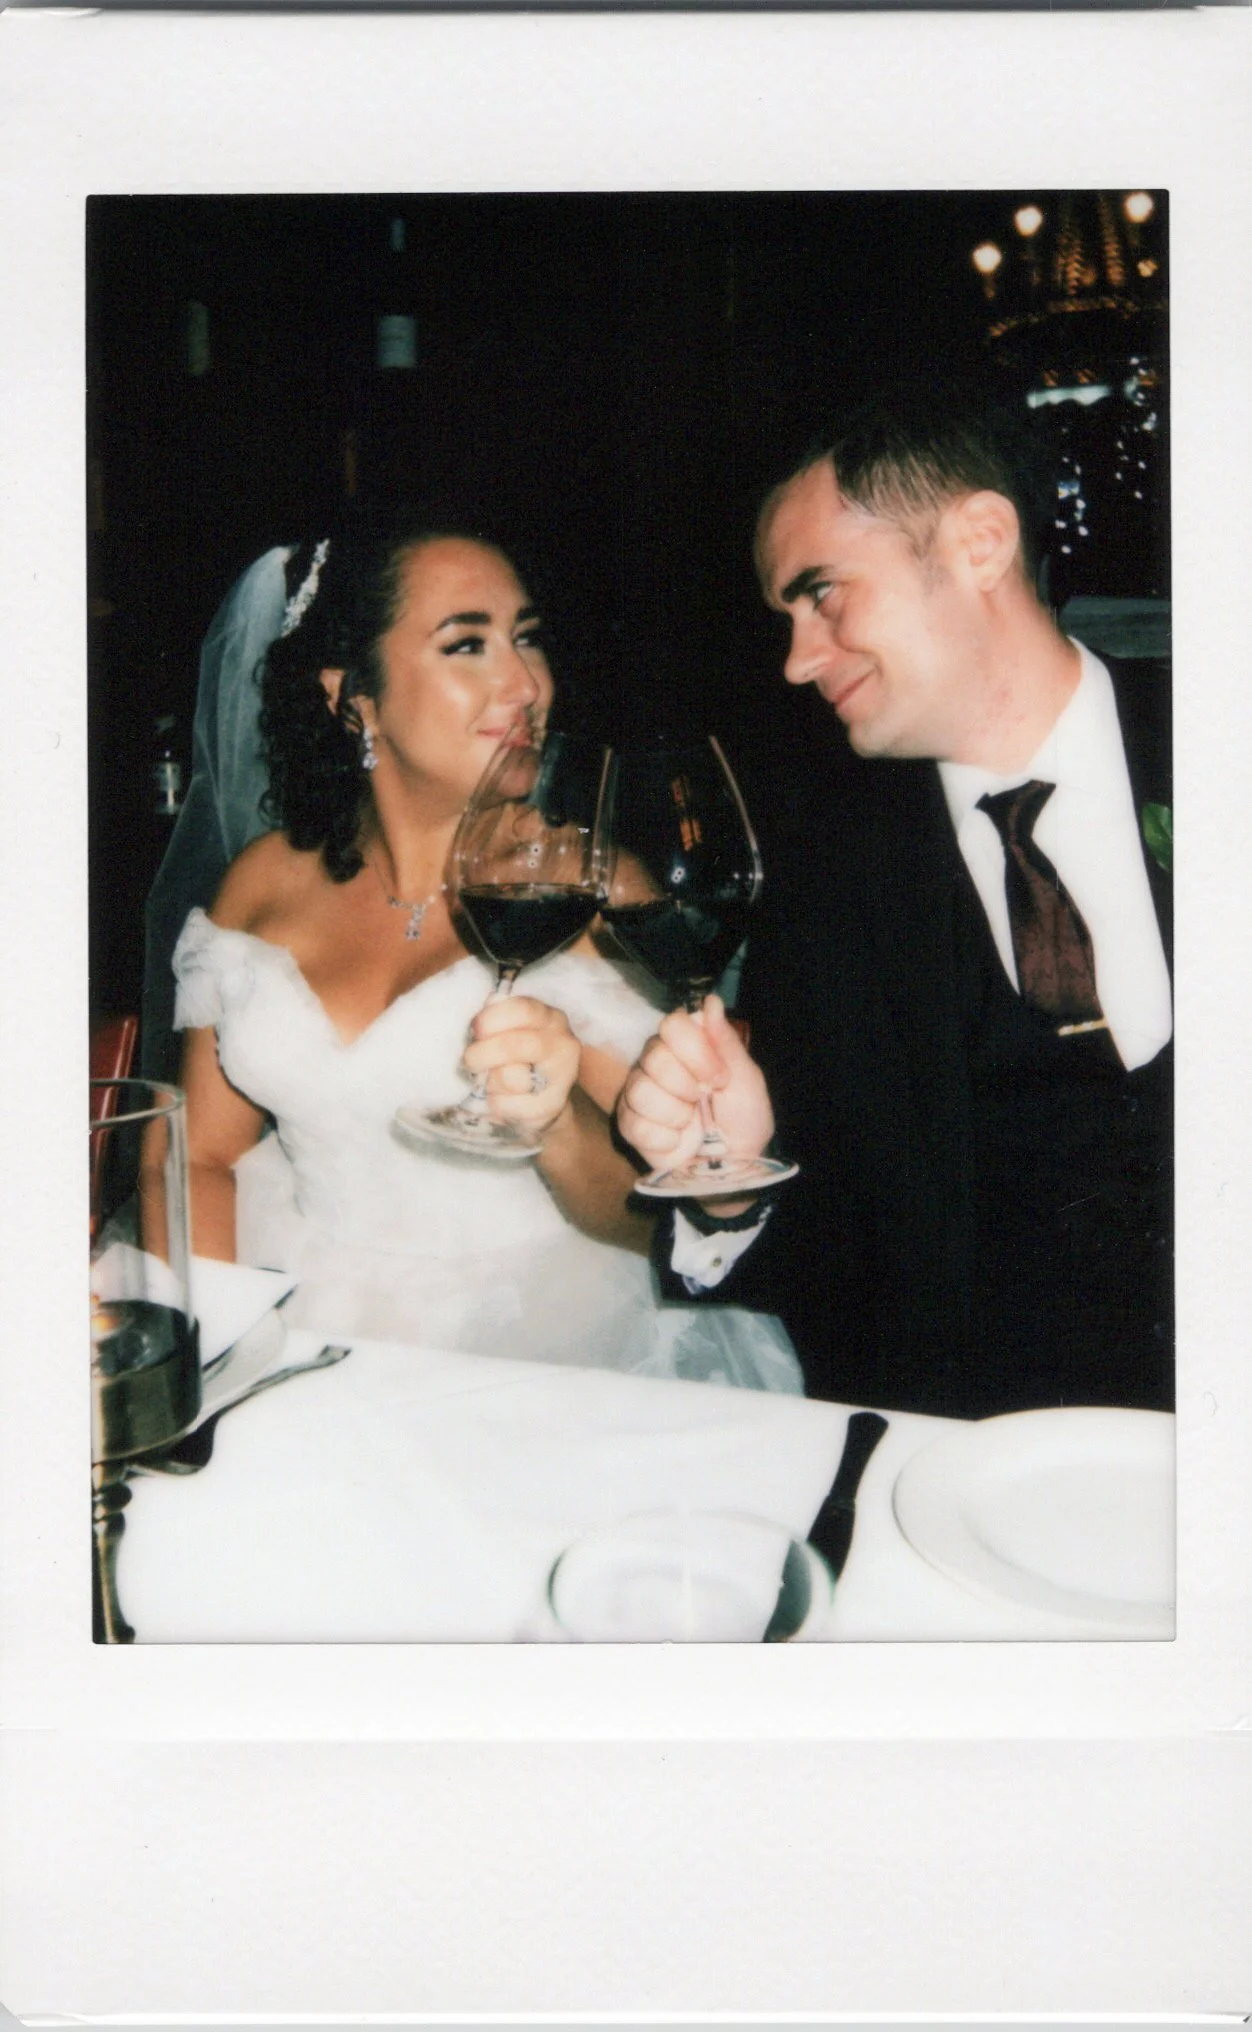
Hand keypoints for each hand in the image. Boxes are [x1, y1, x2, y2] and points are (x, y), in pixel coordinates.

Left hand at [462, 995, 580, 1139]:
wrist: (539, 1097)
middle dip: (483, 1053)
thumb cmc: (516, 1057)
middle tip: (470, 1060)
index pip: (522, 1010)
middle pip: (516, 1045)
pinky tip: (501, 1099)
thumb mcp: (508, 1031)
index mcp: (548, 1017)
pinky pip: (509, 1105)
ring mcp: (562, 1076)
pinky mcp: (552, 1105)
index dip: (491, 1019)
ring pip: (510, 1078)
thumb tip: (476, 1024)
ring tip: (491, 1082)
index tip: (475, 1030)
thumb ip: (494, 1022)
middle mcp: (562, 1043)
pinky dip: (495, 1104)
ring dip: (490, 1082)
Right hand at [616, 996, 774, 1182]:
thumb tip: (710, 1001)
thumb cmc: (742, 1121)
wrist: (732, 1167)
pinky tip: (677, 1140)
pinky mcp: (629, 1123)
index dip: (695, 1051)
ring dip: (676, 1114)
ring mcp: (639, 1092)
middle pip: (654, 1056)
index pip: (672, 1024)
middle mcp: (657, 1062)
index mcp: (686, 1046)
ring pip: (640, 1090)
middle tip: (704, 1100)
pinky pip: (635, 1123)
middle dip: (687, 1086)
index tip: (718, 1077)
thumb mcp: (745, 1080)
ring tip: (690, 1123)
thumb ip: (726, 1041)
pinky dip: (664, 1138)